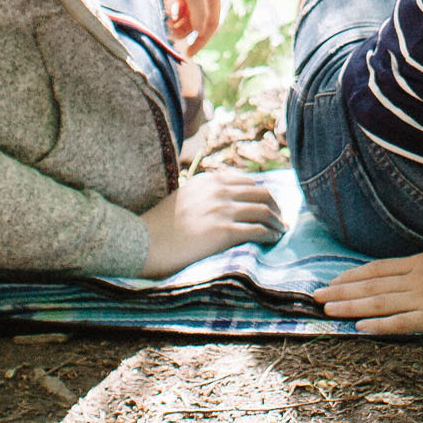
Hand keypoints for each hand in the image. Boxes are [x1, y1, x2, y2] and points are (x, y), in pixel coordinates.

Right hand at [139, 168, 281, 277]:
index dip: (261, 193)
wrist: (142, 242)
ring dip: (276, 221)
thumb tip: (226, 203)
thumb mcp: (184, 198)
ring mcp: (223, 210)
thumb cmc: (159, 226)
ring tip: (280, 230)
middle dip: (275, 205)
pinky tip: (273, 239)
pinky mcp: (224, 232)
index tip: (267, 203)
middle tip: (279, 217)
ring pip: (264, 210)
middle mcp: (219, 191)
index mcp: (209, 180)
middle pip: (262, 192)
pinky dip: (270, 234)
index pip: (247, 181)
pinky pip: (258, 230)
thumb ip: (205, 195)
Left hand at [148, 0, 222, 54]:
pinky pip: (172, 0)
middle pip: (197, 17)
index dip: (201, 40)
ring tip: (162, 22)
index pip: (211, 22)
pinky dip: (167, 8)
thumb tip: (199, 31)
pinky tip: (160, 7)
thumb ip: (199, 14)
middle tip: (168, 34)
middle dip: (184, 29)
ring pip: (183, 10)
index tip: (187, 54)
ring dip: (175, 20)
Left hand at [312, 245, 422, 334]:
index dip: (352, 276)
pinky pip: (400, 323)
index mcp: (422, 262)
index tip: (332, 282)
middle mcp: (417, 277)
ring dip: (350, 307)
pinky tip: (359, 328)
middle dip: (341, 291)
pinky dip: (377, 325)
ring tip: (328, 311)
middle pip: (371, 284)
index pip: (378, 269)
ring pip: (379, 303)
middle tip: (315, 297)